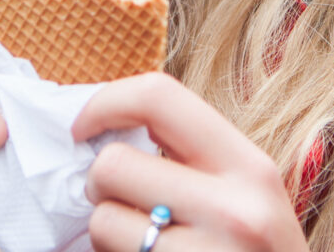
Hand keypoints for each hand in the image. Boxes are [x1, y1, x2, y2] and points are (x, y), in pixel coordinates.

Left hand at [76, 73, 309, 251]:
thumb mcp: (249, 200)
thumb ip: (194, 160)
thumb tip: (103, 128)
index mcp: (251, 168)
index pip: (159, 97)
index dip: (105, 102)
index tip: (82, 127)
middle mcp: (234, 210)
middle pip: (113, 164)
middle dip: (102, 186)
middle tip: (126, 207)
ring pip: (102, 222)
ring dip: (106, 236)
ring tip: (144, 249)